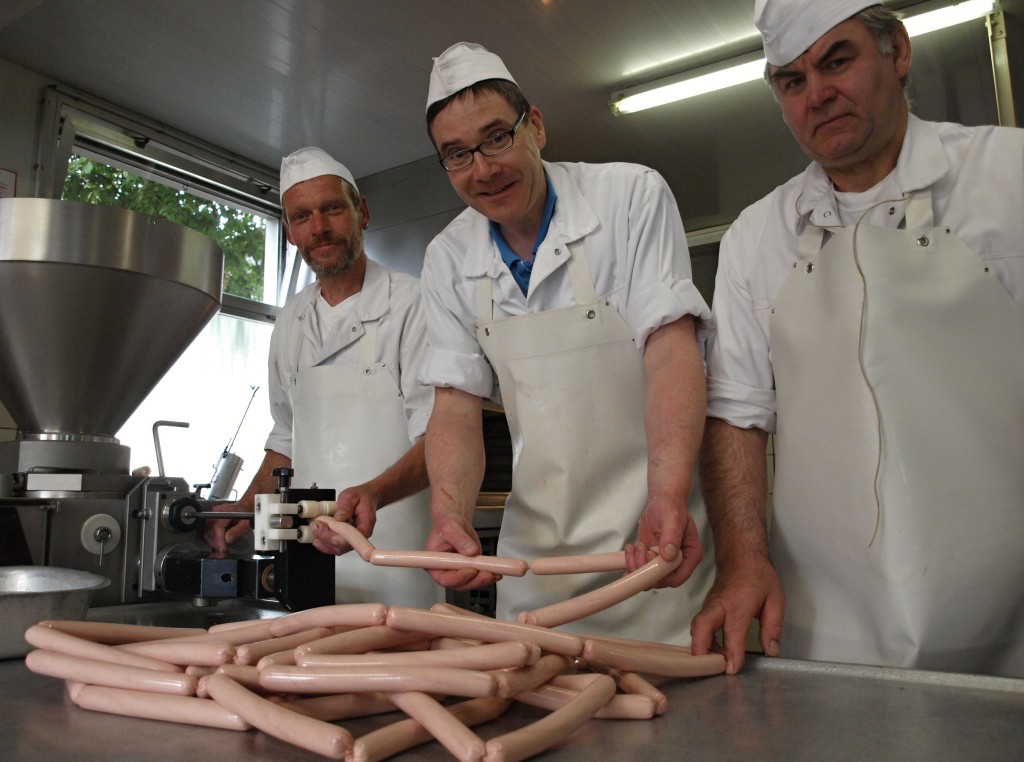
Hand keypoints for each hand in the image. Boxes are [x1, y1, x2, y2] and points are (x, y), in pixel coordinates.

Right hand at [202, 501, 250, 555]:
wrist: (244, 508)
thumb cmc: (245, 515)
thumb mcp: (246, 524)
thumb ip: (237, 531)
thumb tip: (227, 539)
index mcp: (226, 511)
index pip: (217, 527)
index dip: (219, 540)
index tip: (222, 548)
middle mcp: (217, 511)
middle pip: (210, 530)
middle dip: (215, 543)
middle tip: (222, 550)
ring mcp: (212, 514)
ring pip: (207, 531)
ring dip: (212, 541)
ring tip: (221, 547)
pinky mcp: (210, 518)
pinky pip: (207, 530)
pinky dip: (211, 538)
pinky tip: (218, 542)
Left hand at [311, 486, 379, 555]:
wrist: (365, 498)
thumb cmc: (361, 498)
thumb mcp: (352, 496)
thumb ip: (345, 507)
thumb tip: (339, 518)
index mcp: (365, 526)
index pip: (351, 539)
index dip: (336, 537)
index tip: (324, 528)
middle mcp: (359, 537)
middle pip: (341, 546)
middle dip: (325, 537)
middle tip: (315, 525)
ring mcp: (351, 540)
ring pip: (336, 548)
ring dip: (322, 540)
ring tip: (314, 527)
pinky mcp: (344, 540)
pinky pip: (333, 546)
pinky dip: (323, 541)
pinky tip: (316, 534)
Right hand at [424, 512, 500, 590]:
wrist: (457, 525)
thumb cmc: (448, 526)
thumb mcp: (451, 529)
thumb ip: (460, 540)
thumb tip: (471, 551)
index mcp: (435, 564)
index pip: (445, 578)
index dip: (458, 578)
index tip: (470, 570)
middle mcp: (447, 571)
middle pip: (460, 584)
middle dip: (475, 581)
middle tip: (486, 573)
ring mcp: (460, 571)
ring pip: (471, 582)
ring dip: (484, 580)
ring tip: (494, 573)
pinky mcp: (471, 569)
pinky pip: (479, 577)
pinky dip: (489, 576)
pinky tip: (496, 571)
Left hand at [625, 494, 702, 587]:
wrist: (661, 503)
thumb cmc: (671, 508)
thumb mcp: (672, 519)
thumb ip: (671, 536)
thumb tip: (668, 555)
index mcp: (691, 555)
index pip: (678, 577)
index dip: (662, 575)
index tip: (651, 561)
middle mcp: (679, 562)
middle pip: (662, 580)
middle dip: (647, 569)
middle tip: (642, 549)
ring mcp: (664, 562)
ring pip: (649, 577)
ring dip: (637, 565)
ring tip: (636, 547)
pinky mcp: (652, 559)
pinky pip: (641, 569)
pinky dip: (632, 563)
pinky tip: (631, 550)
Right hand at [689, 553, 784, 674]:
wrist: (740, 554)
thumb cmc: (758, 575)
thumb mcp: (775, 599)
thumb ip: (773, 627)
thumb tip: (771, 651)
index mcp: (739, 603)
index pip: (734, 631)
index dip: (732, 652)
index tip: (731, 669)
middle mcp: (719, 605)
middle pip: (701, 627)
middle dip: (701, 650)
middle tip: (707, 670)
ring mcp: (709, 605)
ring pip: (697, 627)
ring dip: (701, 647)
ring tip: (715, 663)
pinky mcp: (706, 607)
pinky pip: (699, 625)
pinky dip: (702, 640)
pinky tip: (715, 651)